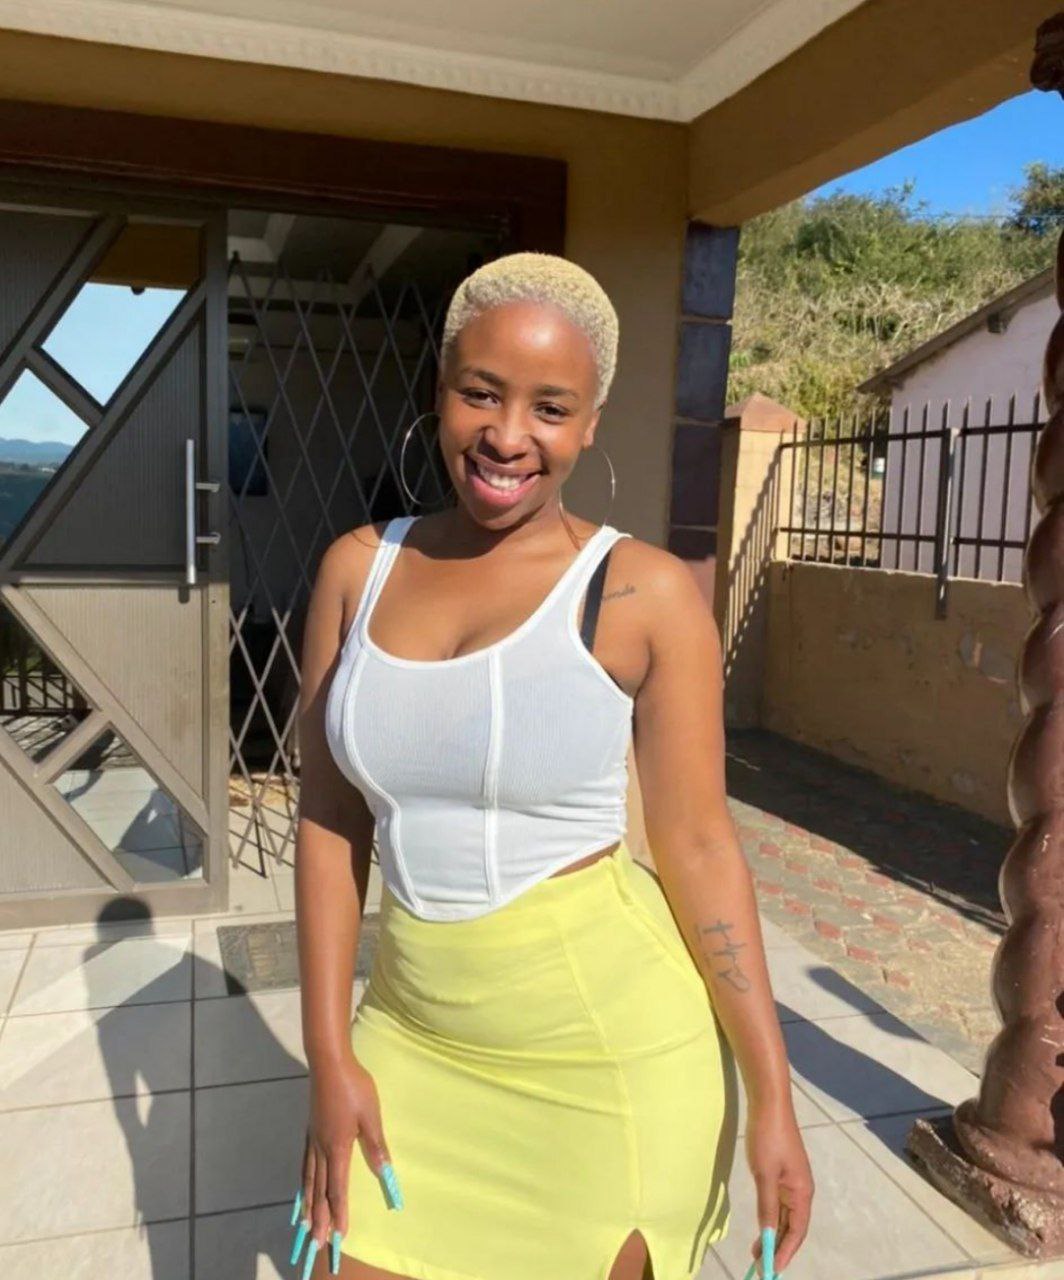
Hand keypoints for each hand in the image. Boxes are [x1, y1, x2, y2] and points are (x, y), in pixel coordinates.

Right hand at [291, 1053, 399, 1275]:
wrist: (329, 1062)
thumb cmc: (354, 1087)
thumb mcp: (370, 1115)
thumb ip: (375, 1145)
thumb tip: (384, 1172)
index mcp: (338, 1148)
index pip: (337, 1189)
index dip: (338, 1214)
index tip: (338, 1236)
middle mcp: (321, 1149)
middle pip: (319, 1191)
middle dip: (319, 1218)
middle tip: (315, 1244)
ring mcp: (313, 1139)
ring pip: (308, 1179)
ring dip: (308, 1204)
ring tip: (303, 1224)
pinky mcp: (310, 1129)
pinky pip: (305, 1164)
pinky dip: (303, 1182)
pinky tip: (303, 1185)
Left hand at [744, 1099, 813, 1274]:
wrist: (769, 1103)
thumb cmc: (768, 1137)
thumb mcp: (765, 1175)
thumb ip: (768, 1207)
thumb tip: (768, 1236)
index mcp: (802, 1192)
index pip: (797, 1232)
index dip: (785, 1253)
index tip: (771, 1270)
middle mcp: (801, 1190)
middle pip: (793, 1226)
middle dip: (778, 1247)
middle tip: (759, 1264)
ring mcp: (792, 1180)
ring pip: (785, 1215)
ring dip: (774, 1233)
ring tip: (757, 1250)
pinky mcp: (783, 1171)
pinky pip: (779, 1202)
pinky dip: (771, 1216)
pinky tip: (762, 1224)